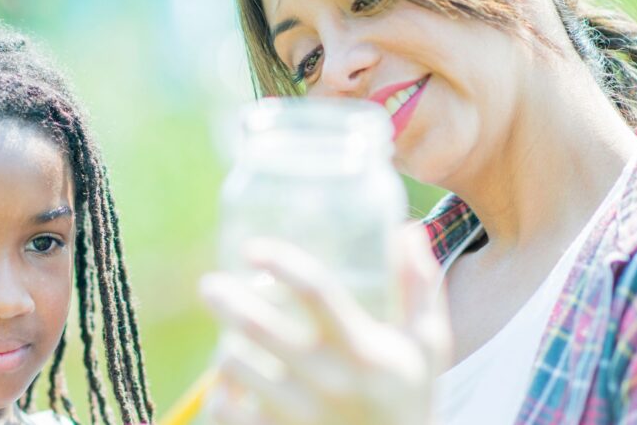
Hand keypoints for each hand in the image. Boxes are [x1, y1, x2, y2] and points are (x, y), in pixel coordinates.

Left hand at [200, 224, 450, 424]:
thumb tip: (407, 229)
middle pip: (258, 327)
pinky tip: (228, 388)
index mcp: (363, 349)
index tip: (252, 250)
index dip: (280, 262)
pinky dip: (220, 396)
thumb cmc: (410, 400)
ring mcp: (300, 416)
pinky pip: (225, 412)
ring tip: (229, 343)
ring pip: (234, 366)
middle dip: (225, 299)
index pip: (315, 290)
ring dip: (225, 349)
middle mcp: (329, 381)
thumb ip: (419, 288)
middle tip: (210, 286)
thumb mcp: (426, 346)